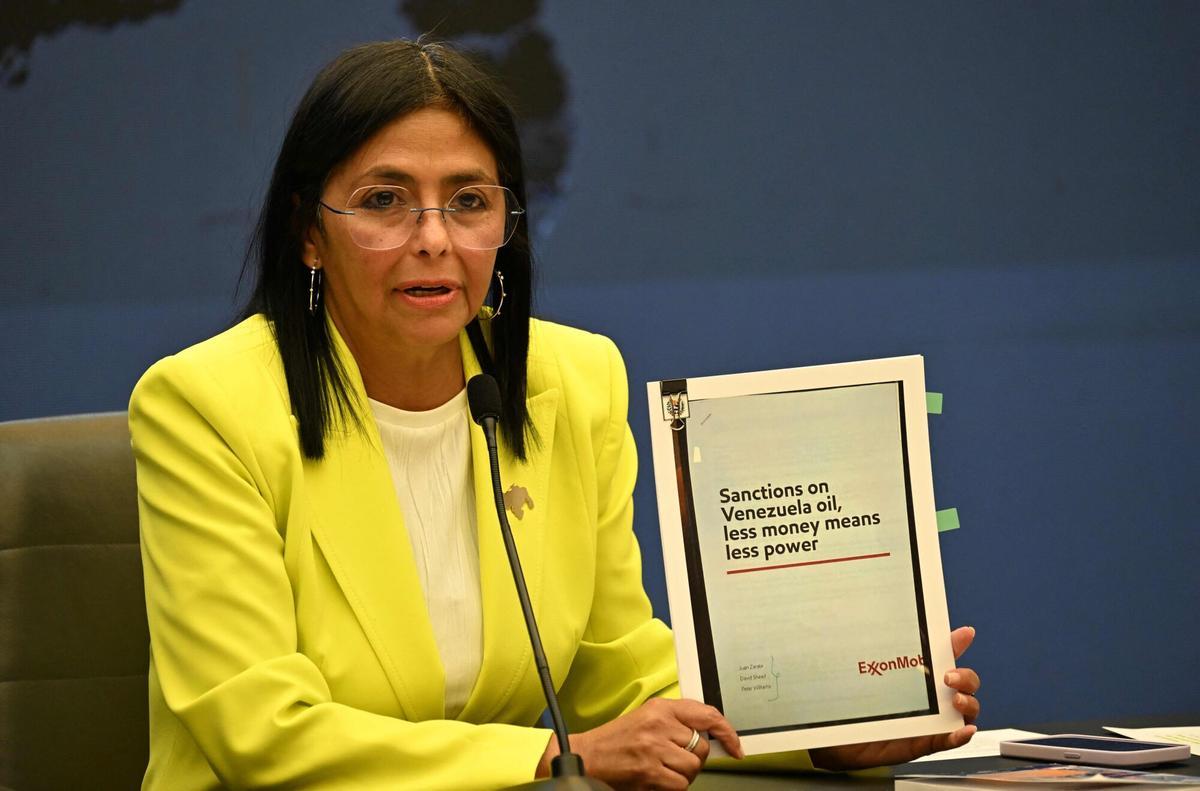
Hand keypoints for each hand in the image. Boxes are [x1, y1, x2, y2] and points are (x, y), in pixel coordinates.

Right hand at [537, 697, 742, 789]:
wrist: (588, 756)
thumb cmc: (617, 739)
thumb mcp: (647, 718)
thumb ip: (677, 721)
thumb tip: (710, 735)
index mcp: (660, 708)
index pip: (706, 715)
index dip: (727, 732)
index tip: (735, 745)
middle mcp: (659, 724)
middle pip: (701, 747)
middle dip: (693, 759)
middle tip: (675, 760)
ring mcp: (654, 748)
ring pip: (693, 767)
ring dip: (682, 774)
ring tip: (663, 769)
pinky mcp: (649, 771)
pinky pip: (680, 784)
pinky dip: (673, 786)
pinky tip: (658, 779)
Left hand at [810, 626, 981, 770]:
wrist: (837, 738)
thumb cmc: (853, 706)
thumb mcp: (865, 675)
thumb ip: (878, 655)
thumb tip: (877, 620)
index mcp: (919, 678)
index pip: (944, 658)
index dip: (957, 645)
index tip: (964, 634)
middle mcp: (929, 698)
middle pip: (964, 685)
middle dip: (966, 677)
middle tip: (949, 677)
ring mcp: (929, 721)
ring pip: (963, 712)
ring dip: (968, 704)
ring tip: (956, 701)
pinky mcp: (921, 744)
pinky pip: (946, 741)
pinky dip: (958, 736)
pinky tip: (962, 729)